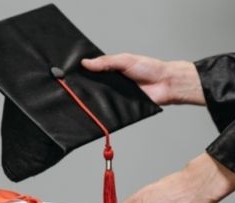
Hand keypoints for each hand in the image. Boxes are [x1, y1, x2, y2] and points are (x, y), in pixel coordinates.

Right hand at [82, 54, 204, 105]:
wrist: (165, 84)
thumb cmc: (149, 68)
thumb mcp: (125, 60)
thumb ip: (106, 62)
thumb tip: (85, 62)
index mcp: (112, 70)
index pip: (93, 72)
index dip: (83, 73)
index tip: (69, 74)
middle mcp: (112, 83)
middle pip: (93, 86)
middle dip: (85, 87)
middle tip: (72, 87)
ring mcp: (116, 95)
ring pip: (100, 98)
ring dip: (93, 98)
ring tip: (81, 98)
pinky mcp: (121, 107)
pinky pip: (110, 109)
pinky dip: (104, 109)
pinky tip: (96, 108)